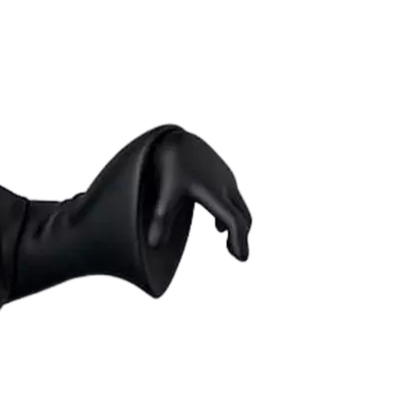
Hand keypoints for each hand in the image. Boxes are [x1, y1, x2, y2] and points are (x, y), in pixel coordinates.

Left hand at [147, 127, 251, 262]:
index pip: (234, 221)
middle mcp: (226, 186)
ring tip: (232, 246)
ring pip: (239, 208)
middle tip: (239, 257)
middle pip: (243, 216)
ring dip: (237, 227)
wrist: (177, 139)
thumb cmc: (172, 164)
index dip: (239, 240)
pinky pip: (232, 200)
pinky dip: (230, 216)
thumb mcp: (166, 192)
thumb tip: (153, 244)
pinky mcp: (222, 176)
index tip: (239, 258)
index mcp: (215, 193)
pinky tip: (220, 227)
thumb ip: (162, 219)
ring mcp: (226, 180)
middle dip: (242, 237)